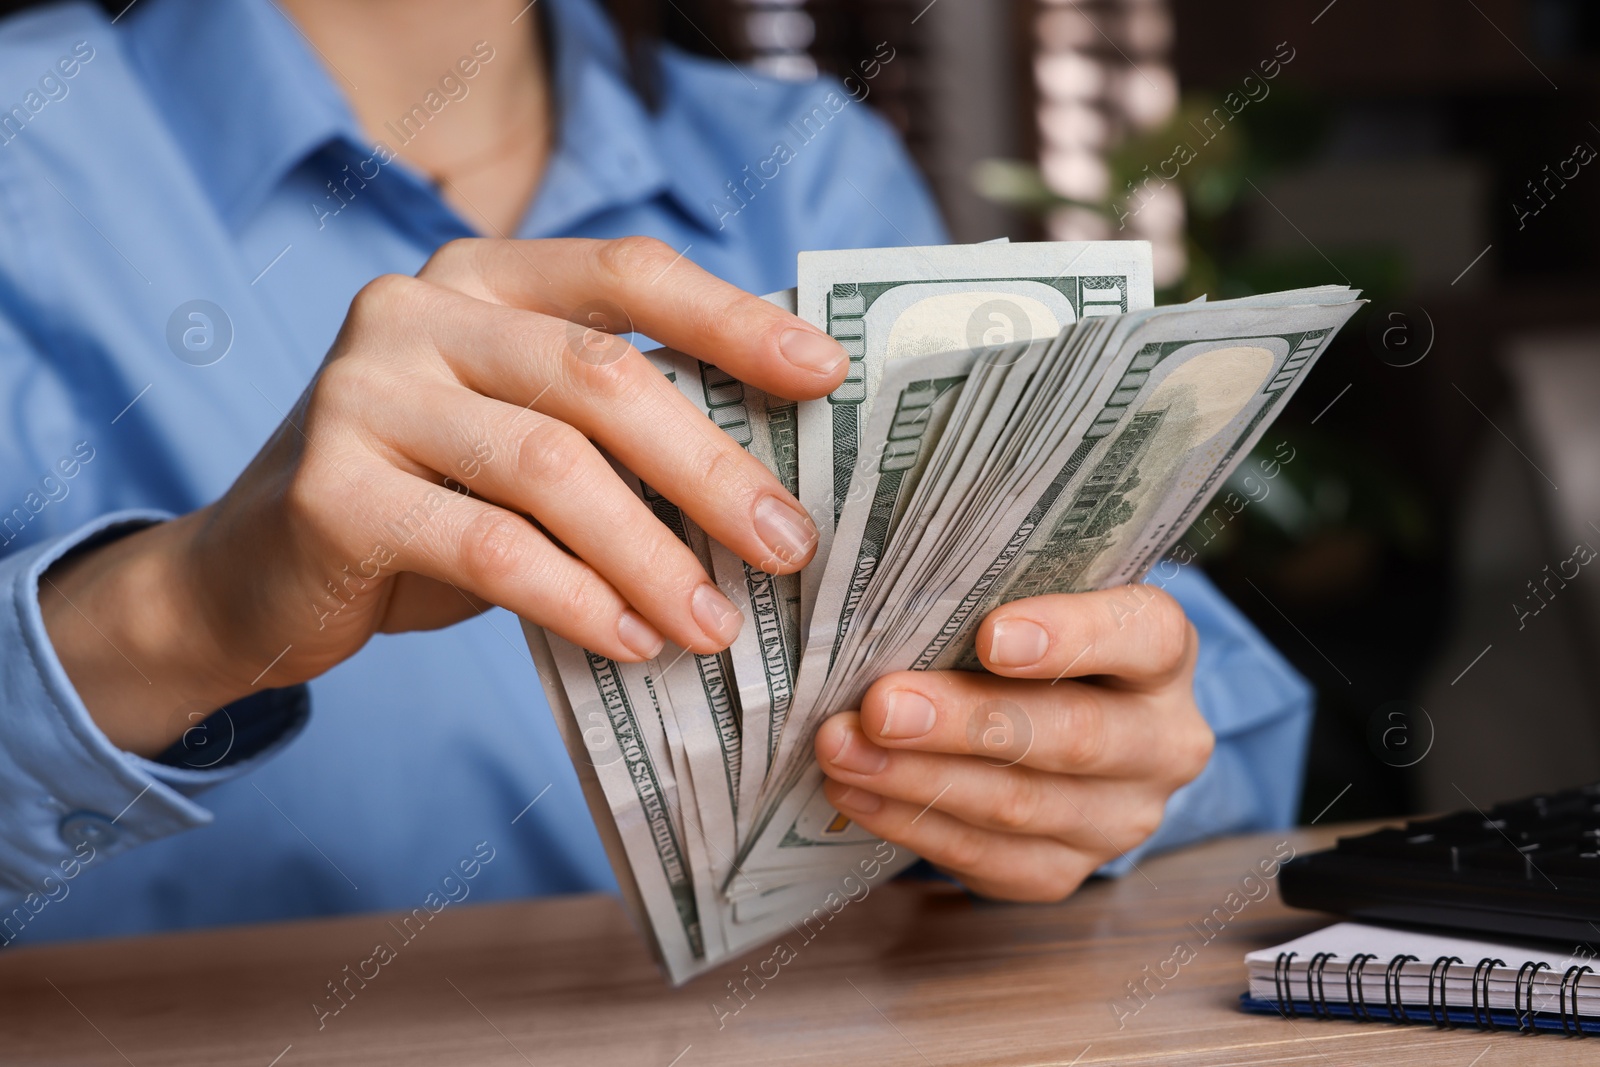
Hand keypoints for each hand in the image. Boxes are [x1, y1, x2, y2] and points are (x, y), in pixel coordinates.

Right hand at [41, 237, 847, 755]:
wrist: (253, 577)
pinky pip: (486, 547)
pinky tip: (630, 642)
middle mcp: (414, 310)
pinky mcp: (330, 489)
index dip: (734, 320)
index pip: (627, 272)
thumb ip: (616, 432)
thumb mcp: (523, 445)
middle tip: (791, 547)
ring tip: (717, 626)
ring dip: (652, 555)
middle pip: (600, 375)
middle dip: (712, 468)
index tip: (827, 378)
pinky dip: (575, 600)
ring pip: (549, 466)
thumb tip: (776, 479)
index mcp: (480, 277)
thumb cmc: (427, 505)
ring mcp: (362, 392)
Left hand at [814, 586, 1212, 900]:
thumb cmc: (1036, 646)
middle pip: (1074, 735)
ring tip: (842, 748)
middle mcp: (1162, 742)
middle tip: (881, 705)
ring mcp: (1120, 818)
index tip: (990, 635)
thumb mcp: (1037, 604)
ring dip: (917, 777)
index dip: (1071, 635)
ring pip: (1020, 805)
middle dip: (965, 721)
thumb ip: (990, 598)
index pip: (1144, 636)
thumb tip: (887, 606)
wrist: (1065, 729)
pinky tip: (859, 791)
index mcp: (1165, 653)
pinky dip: (912, 824)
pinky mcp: (1065, 871)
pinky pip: (988, 858)